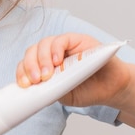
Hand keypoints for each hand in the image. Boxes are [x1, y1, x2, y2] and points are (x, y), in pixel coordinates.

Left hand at [15, 33, 131, 107]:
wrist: (112, 89)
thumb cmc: (87, 91)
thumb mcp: (64, 95)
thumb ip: (50, 90)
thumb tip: (34, 89)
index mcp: (45, 66)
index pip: (27, 64)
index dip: (22, 72)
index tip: (24, 84)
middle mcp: (52, 53)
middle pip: (32, 52)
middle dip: (30, 66)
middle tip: (35, 80)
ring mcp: (65, 45)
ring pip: (44, 44)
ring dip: (42, 59)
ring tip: (47, 74)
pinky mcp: (78, 39)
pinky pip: (62, 39)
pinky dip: (56, 49)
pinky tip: (58, 61)